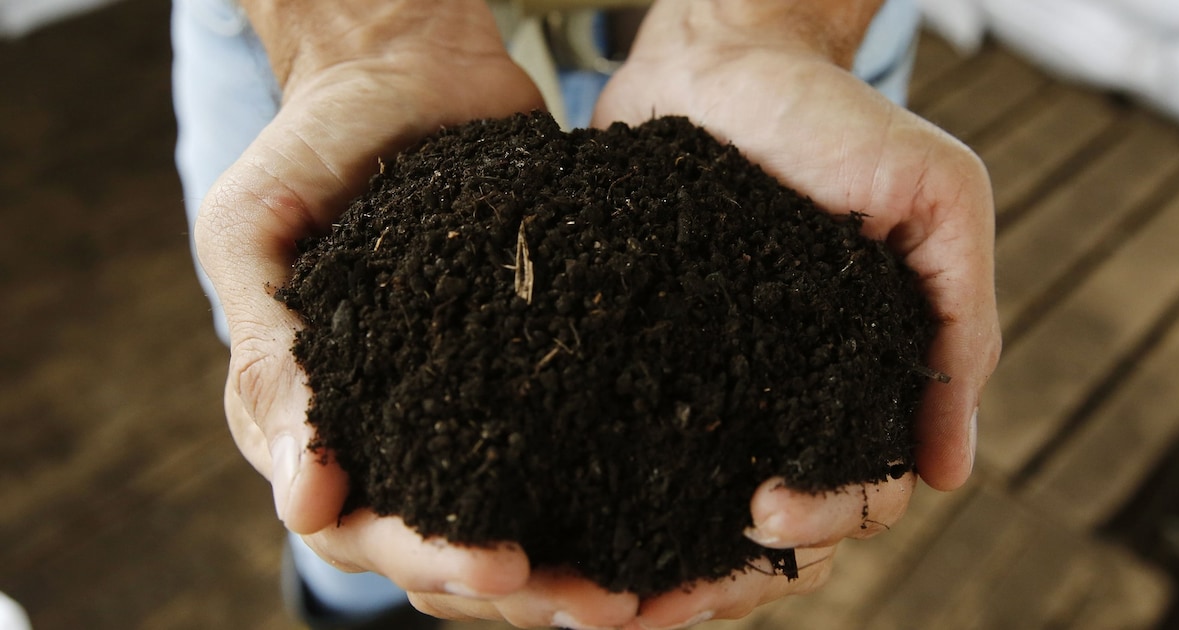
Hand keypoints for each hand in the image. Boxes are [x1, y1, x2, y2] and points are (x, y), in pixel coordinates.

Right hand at [196, 1, 638, 624]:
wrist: (402, 72)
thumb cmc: (313, 143)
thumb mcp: (256, 235)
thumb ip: (269, 357)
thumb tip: (302, 501)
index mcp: (313, 419)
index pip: (360, 528)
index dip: (426, 559)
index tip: (500, 566)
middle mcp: (390, 433)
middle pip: (442, 552)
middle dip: (516, 590)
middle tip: (599, 604)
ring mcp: (461, 411)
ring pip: (509, 524)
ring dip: (566, 572)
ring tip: (641, 595)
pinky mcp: (527, 376)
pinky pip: (561, 455)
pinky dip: (603, 501)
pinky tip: (662, 525)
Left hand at [590, 0, 1001, 625]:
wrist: (726, 58)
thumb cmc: (838, 122)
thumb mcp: (939, 199)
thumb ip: (963, 323)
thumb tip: (950, 469)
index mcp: (858, 381)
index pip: (857, 492)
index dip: (824, 521)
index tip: (765, 510)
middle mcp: (784, 398)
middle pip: (769, 533)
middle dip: (727, 578)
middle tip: (664, 600)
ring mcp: (710, 384)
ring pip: (693, 514)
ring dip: (659, 570)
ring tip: (601, 604)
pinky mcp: (641, 358)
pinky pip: (626, 452)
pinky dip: (605, 506)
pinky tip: (565, 538)